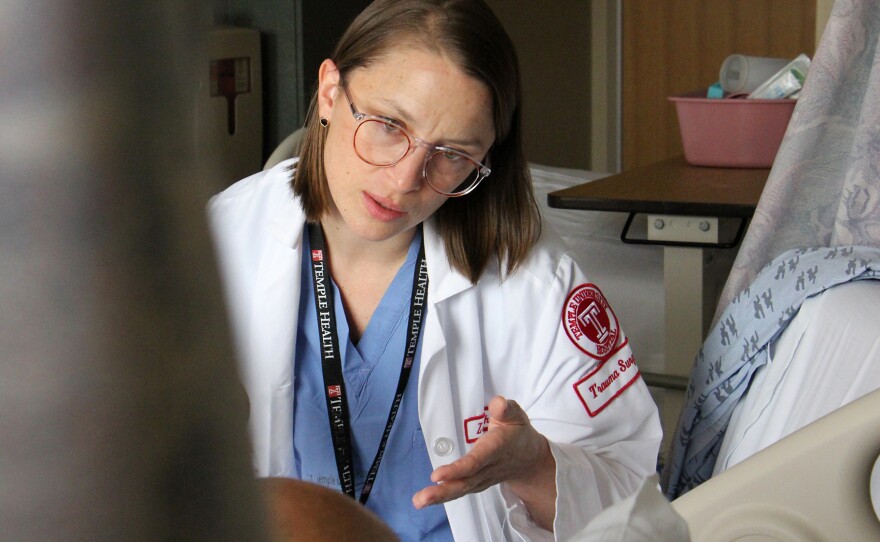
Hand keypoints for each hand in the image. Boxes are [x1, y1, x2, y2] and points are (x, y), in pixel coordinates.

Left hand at [412, 396, 556, 529]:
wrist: (529, 459)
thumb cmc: (518, 433)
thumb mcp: (516, 417)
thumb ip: (506, 410)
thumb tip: (498, 403)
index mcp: (495, 449)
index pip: (475, 462)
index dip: (457, 470)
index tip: (437, 475)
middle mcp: (488, 468)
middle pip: (465, 482)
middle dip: (442, 492)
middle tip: (420, 499)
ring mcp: (483, 479)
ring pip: (461, 489)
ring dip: (439, 497)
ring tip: (419, 501)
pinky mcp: (477, 483)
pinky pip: (460, 491)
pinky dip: (443, 497)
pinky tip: (427, 499)